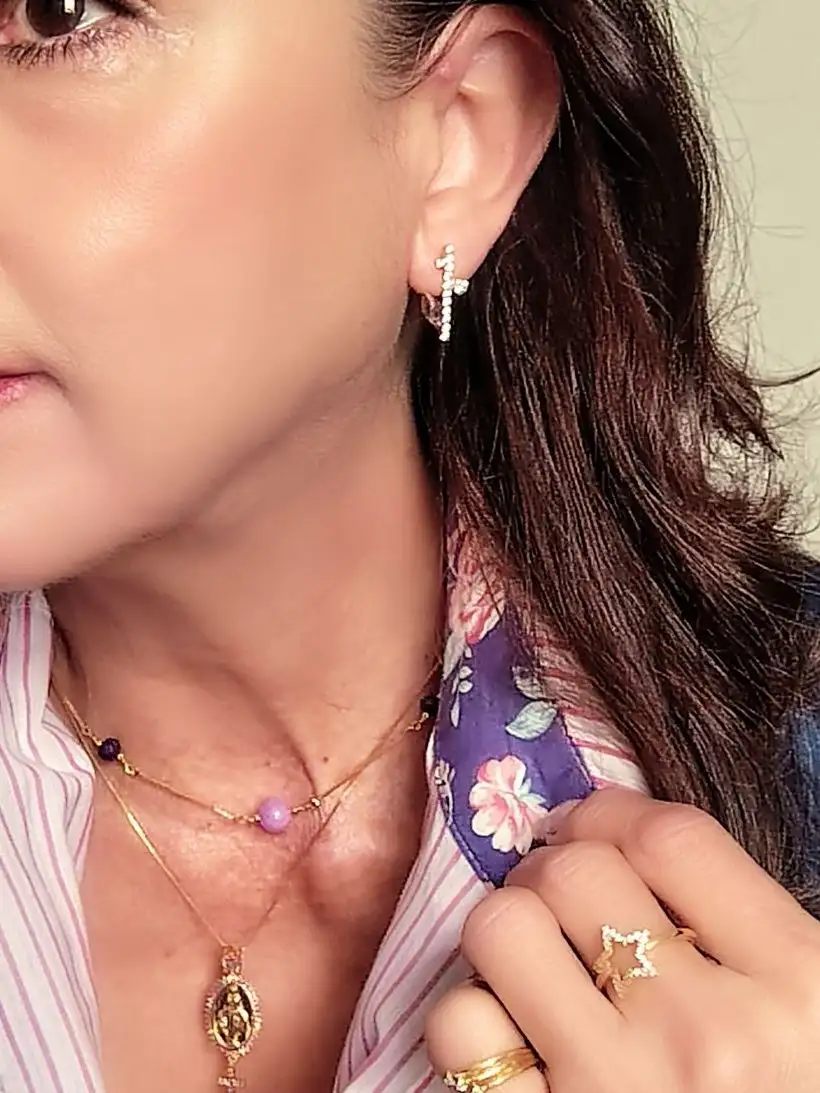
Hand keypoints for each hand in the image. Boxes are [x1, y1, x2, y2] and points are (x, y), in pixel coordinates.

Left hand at [426, 789, 819, 1091]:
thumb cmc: (787, 1090)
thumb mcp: (809, 1006)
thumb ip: (736, 923)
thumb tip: (619, 837)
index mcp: (798, 985)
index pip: (669, 836)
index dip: (613, 813)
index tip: (597, 828)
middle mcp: (710, 1037)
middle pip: (574, 871)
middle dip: (553, 866)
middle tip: (560, 897)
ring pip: (502, 927)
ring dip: (506, 930)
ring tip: (532, 959)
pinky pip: (459, 1029)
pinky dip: (470, 1018)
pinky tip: (510, 1036)